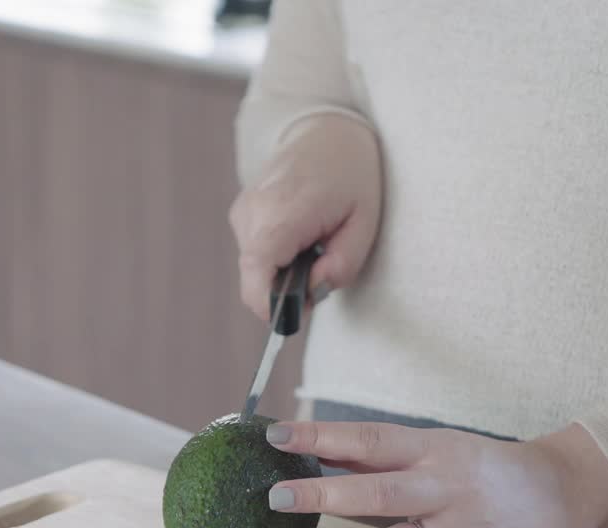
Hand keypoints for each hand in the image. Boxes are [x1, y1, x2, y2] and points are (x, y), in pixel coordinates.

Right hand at [229, 113, 382, 321]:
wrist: (326, 130)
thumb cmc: (351, 173)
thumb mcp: (365, 220)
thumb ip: (343, 263)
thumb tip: (314, 290)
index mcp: (284, 210)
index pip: (257, 269)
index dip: (268, 303)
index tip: (289, 316)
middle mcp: (254, 211)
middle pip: (255, 277)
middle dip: (285, 290)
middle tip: (322, 272)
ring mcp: (243, 211)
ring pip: (254, 268)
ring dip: (283, 272)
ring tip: (315, 245)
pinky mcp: (241, 215)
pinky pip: (255, 253)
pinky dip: (277, 257)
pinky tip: (300, 236)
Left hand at [263, 420, 607, 527]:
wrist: (559, 494)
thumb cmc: (481, 465)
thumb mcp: (434, 444)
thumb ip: (376, 454)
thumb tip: (312, 448)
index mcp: (436, 448)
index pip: (369, 439)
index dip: (321, 436)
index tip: (276, 435)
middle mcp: (447, 488)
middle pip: (379, 493)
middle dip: (324, 495)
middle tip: (276, 497)